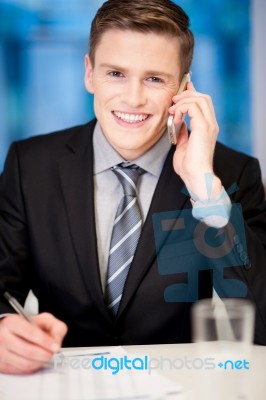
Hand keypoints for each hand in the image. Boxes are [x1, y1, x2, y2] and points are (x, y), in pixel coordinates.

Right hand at [0, 313, 66, 373]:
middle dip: (45, 354)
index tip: (55, 346)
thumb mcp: (43, 319)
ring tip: (46, 357)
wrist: (9, 331)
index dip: (45, 341)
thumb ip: (55, 326)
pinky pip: (21, 371)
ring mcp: (1, 352)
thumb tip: (57, 341)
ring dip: (40, 362)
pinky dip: (32, 367)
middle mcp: (3, 337)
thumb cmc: (27, 325)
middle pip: (28, 351)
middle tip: (53, 353)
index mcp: (12, 322)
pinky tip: (36, 360)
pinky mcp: (2, 365)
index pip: (31, 333)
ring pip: (25, 364)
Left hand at [169, 81, 221, 199]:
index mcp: (207, 128)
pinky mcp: (203, 128)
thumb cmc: (189, 166)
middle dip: (187, 94)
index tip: (180, 91)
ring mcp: (209, 125)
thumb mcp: (183, 145)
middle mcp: (211, 124)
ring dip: (183, 101)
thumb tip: (179, 124)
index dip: (192, 93)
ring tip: (172, 111)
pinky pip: (193, 107)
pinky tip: (175, 117)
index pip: (203, 103)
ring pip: (200, 99)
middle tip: (173, 101)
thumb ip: (183, 133)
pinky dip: (182, 108)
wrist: (196, 176)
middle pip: (203, 97)